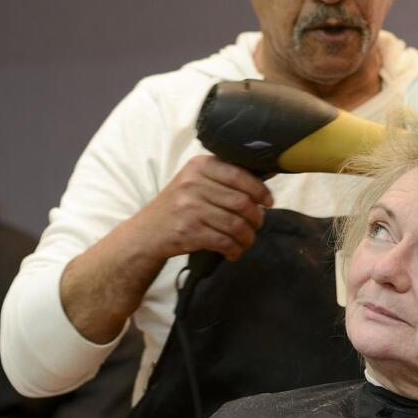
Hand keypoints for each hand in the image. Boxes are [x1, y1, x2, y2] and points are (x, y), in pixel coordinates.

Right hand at [135, 154, 273, 262]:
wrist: (147, 232)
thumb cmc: (179, 205)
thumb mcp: (196, 181)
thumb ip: (228, 175)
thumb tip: (270, 169)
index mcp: (199, 166)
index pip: (239, 174)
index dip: (260, 190)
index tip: (268, 201)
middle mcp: (192, 184)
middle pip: (241, 202)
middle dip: (256, 217)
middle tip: (257, 224)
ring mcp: (189, 208)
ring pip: (235, 224)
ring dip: (247, 237)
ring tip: (246, 240)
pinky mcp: (188, 232)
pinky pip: (224, 241)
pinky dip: (234, 249)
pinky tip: (234, 252)